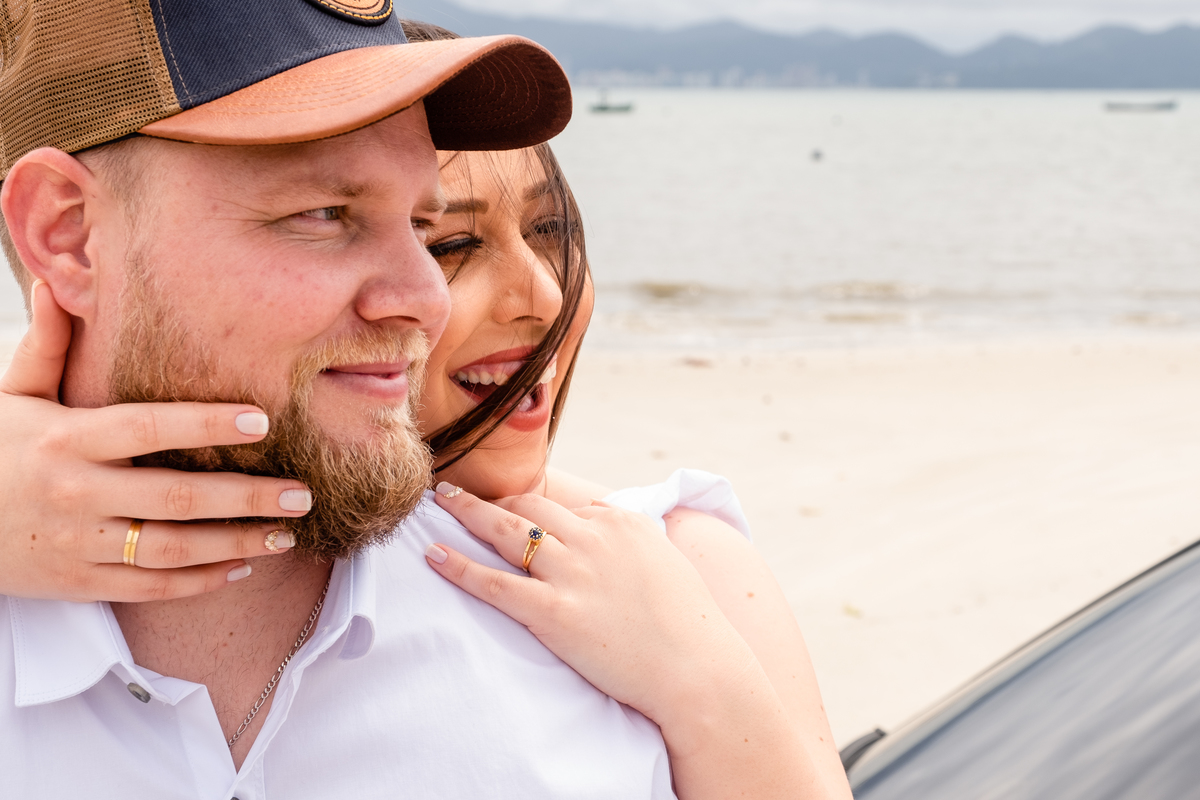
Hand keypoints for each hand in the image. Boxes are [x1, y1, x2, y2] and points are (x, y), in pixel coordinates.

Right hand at [0, 281, 312, 602]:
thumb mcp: (9, 397)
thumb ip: (43, 348)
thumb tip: (58, 288)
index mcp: (66, 439)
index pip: (150, 427)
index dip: (208, 422)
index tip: (263, 419)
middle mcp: (78, 492)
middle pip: (179, 495)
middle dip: (248, 497)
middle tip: (301, 494)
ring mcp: (80, 543)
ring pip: (174, 548)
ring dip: (238, 542)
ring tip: (286, 534)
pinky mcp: (79, 583)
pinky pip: (151, 587)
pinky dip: (200, 580)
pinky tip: (241, 565)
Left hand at [425, 482, 753, 725]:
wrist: (695, 668)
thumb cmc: (687, 623)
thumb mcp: (664, 560)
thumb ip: (632, 538)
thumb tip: (610, 527)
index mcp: (620, 522)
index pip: (564, 505)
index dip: (529, 506)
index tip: (507, 504)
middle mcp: (592, 537)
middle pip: (528, 506)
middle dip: (491, 498)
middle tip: (459, 493)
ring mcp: (571, 573)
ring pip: (505, 531)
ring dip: (467, 513)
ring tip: (441, 503)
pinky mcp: (552, 612)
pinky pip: (495, 583)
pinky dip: (460, 566)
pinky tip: (435, 555)